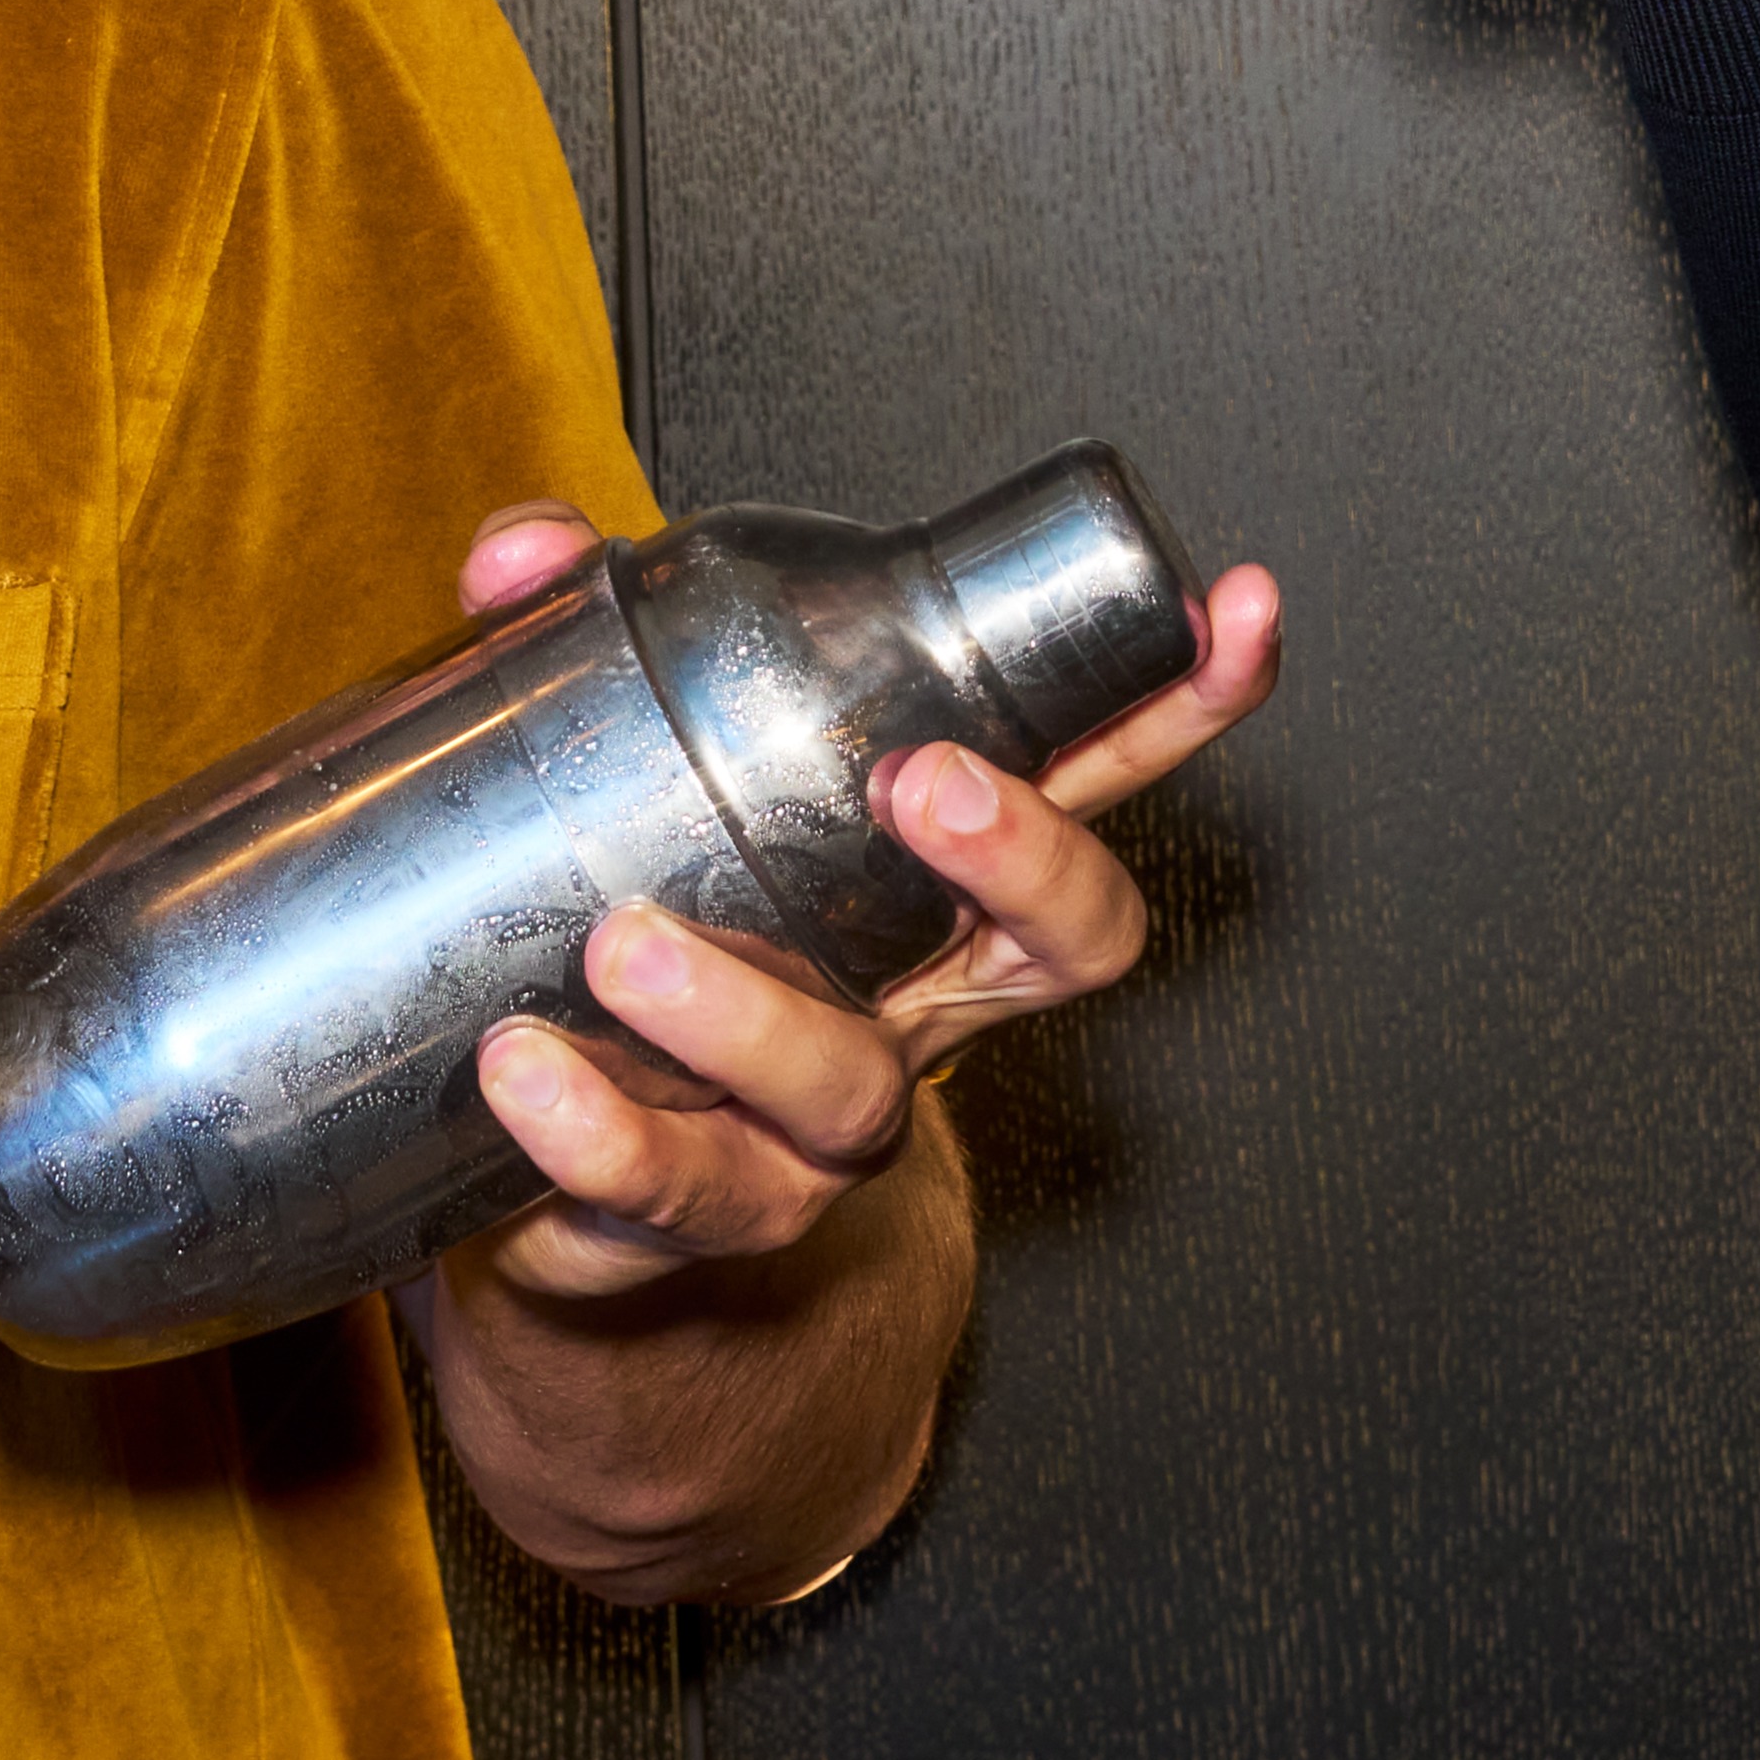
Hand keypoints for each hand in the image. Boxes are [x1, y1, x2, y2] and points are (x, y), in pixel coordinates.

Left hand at [444, 504, 1276, 1299]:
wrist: (578, 1181)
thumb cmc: (658, 924)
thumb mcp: (643, 772)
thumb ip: (589, 643)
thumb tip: (528, 551)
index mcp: (936, 874)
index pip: (1096, 772)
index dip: (1184, 698)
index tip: (1231, 611)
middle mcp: (919, 998)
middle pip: (1066, 944)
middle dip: (1025, 854)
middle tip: (926, 782)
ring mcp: (828, 1119)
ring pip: (850, 1084)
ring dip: (746, 1012)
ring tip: (627, 949)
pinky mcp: (711, 1208)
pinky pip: (680, 1186)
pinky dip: (601, 1129)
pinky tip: (527, 1070)